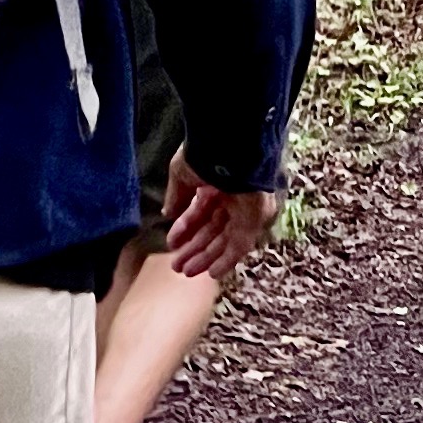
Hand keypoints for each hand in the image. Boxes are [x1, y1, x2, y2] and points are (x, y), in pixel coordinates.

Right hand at [159, 155, 279, 280]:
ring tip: (186, 272)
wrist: (228, 148)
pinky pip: (241, 245)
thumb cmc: (204, 154)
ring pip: (225, 240)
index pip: (200, 212)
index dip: (185, 229)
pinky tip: (212, 274)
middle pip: (212, 230)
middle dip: (194, 248)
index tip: (172, 244)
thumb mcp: (182, 174)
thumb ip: (177, 197)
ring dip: (206, 257)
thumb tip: (167, 214)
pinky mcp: (255, 220)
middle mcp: (232, 197)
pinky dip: (228, 260)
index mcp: (215, 183)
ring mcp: (245, 209)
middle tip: (177, 266)